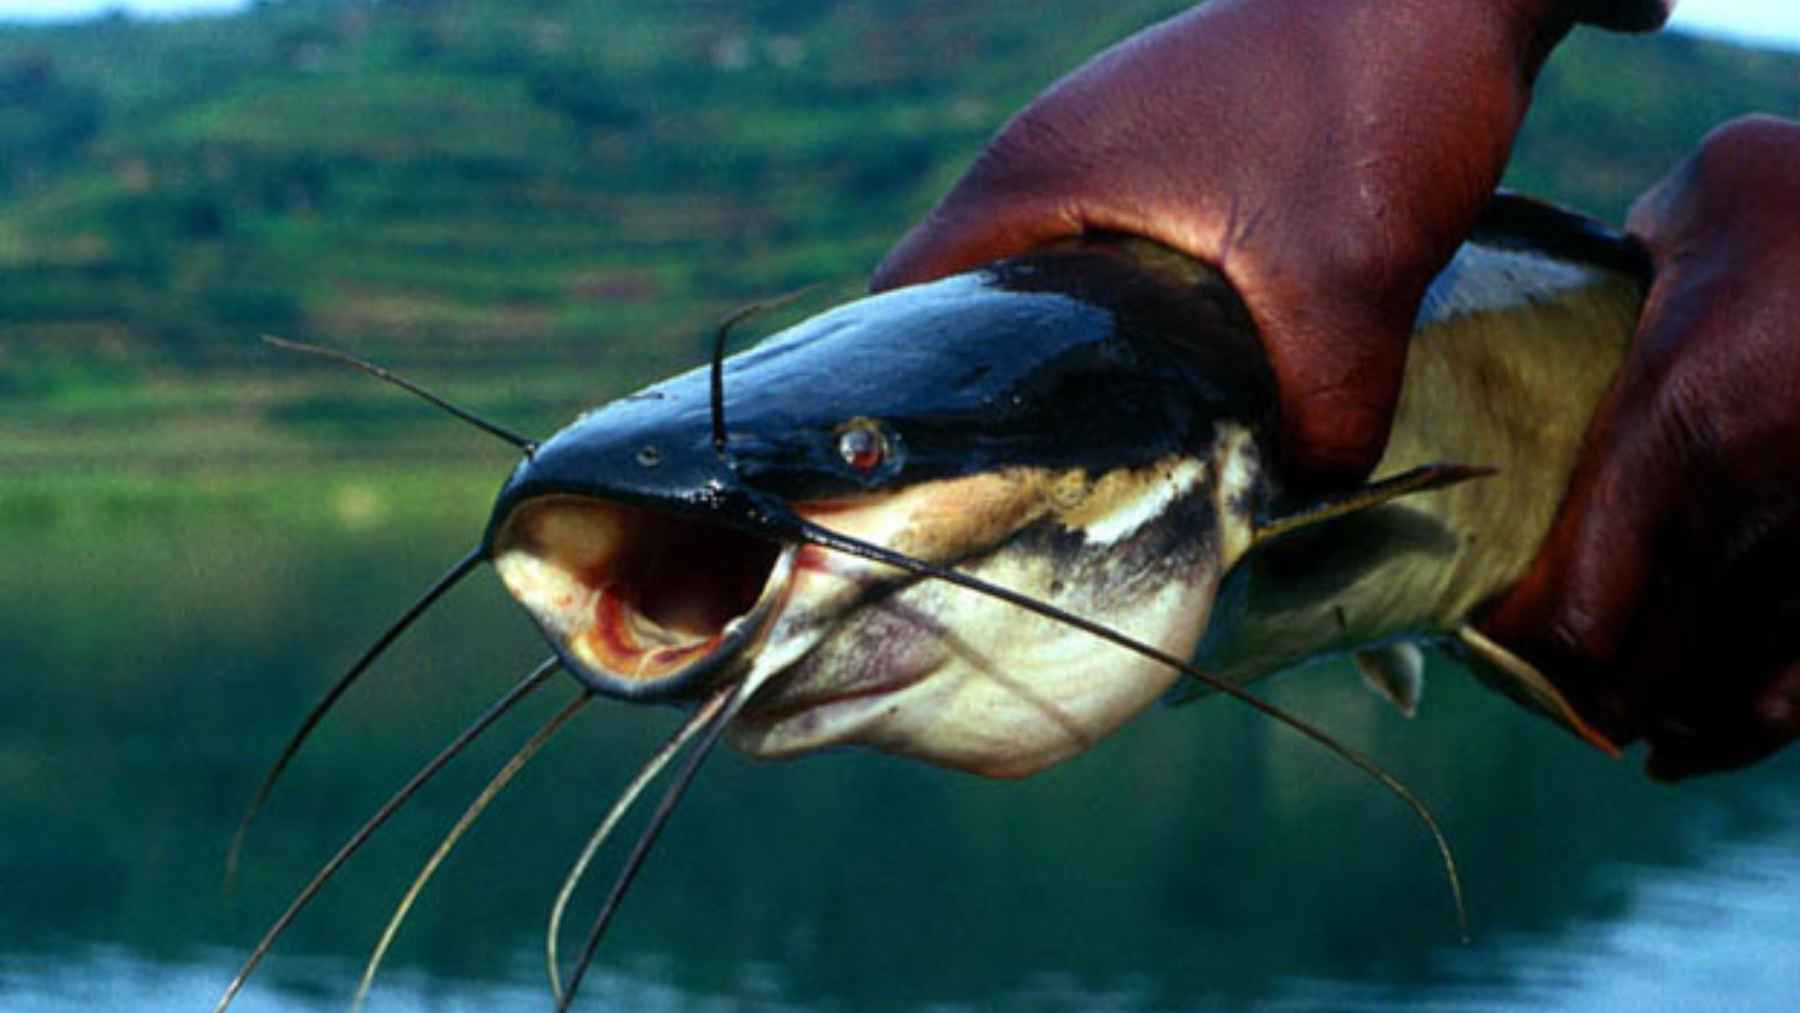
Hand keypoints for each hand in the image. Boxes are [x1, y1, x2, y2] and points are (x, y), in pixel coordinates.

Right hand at [873, 0, 1669, 485]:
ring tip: (1137, 446)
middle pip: (975, 296)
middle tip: (1062, 485)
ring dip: (1088, 357)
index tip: (959, 472)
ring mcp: (1111, 143)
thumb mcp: (1351, 279)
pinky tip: (1206, 372)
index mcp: (1039, 175)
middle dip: (1012, 395)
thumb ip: (1323, 411)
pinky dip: (1142, 314)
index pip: (907, 294)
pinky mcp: (1173, 146)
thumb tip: (1304, 496)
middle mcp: (1052, 155)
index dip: (912, 390)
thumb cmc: (1371, 95)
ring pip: (1055, 273)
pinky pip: (1119, 247)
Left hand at [1481, 115, 1799, 778]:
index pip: (1565, 609)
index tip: (1481, 632)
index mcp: (1676, 428)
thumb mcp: (1702, 201)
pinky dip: (1743, 732)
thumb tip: (1554, 295)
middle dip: (1572, 694)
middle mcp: (1749, 513)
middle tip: (1534, 678)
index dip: (1514, 647)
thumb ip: (1614, 266)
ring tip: (1607, 719)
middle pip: (1631, 674)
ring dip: (1654, 718)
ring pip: (1720, 701)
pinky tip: (1694, 741)